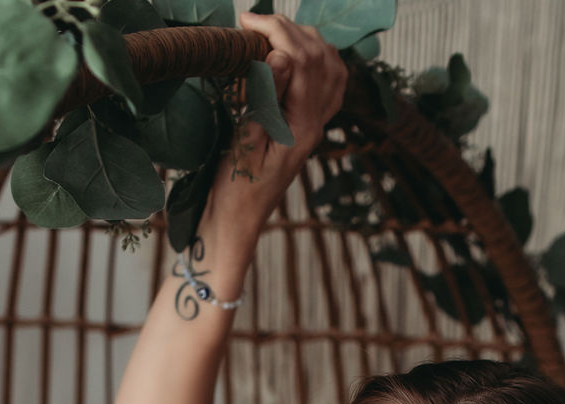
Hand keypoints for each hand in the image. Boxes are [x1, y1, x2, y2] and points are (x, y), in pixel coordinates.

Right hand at [201, 12, 347, 237]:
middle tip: (254, 23)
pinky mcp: (307, 127)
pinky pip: (327, 84)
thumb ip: (264, 99)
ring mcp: (315, 126)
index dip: (277, 31)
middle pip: (319, 58)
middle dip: (289, 29)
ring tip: (271, 30)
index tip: (246, 22)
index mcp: (301, 128)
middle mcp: (316, 125)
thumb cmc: (234, 189)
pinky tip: (293, 53)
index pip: (302, 62)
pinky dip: (315, 59)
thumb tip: (281, 56)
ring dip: (304, 39)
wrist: (238, 220)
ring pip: (329, 67)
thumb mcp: (243, 144)